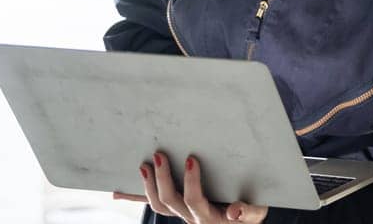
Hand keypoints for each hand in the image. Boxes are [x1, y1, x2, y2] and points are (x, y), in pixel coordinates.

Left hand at [113, 152, 267, 222]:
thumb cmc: (251, 216)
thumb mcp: (255, 214)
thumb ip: (248, 212)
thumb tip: (234, 211)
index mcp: (209, 217)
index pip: (195, 200)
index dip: (190, 181)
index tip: (192, 159)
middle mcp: (192, 217)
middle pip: (170, 201)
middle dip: (162, 178)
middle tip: (159, 155)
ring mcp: (183, 214)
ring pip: (159, 205)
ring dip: (147, 186)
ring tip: (144, 166)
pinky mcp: (178, 209)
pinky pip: (154, 204)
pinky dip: (135, 197)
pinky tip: (116, 192)